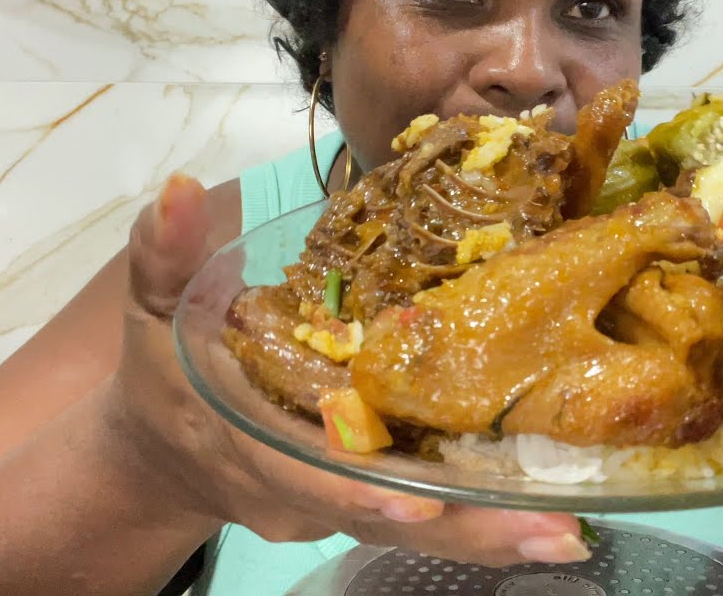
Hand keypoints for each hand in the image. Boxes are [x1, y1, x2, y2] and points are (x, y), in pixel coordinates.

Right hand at [102, 174, 588, 566]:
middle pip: (384, 516)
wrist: (164, 452)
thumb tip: (183, 188)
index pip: (302, 472)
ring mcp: (336, 508)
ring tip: (569, 533)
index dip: (355, 485)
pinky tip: (551, 520)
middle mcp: (298, 492)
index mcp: (247, 445)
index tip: (417, 494)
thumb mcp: (153, 311)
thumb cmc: (164, 374)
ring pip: (417, 528)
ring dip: (490, 533)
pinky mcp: (367, 502)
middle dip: (464, 527)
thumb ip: (164, 256)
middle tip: (550, 530)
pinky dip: (482, 523)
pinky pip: (427, 517)